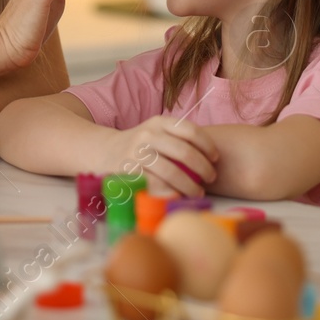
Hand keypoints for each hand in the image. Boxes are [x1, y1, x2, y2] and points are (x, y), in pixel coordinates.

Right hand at [102, 115, 219, 198]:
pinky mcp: (130, 173)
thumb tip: (212, 158)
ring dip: (190, 186)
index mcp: (158, 122)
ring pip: (173, 172)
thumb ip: (179, 138)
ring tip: (198, 192)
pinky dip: (172, 194)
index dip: (207, 146)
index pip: (190, 131)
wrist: (104, 151)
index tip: (215, 158)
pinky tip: (180, 197)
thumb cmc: (141, 145)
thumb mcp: (157, 132)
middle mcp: (148, 135)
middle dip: (203, 169)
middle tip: (211, 178)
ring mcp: (137, 154)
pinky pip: (158, 186)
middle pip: (185, 153)